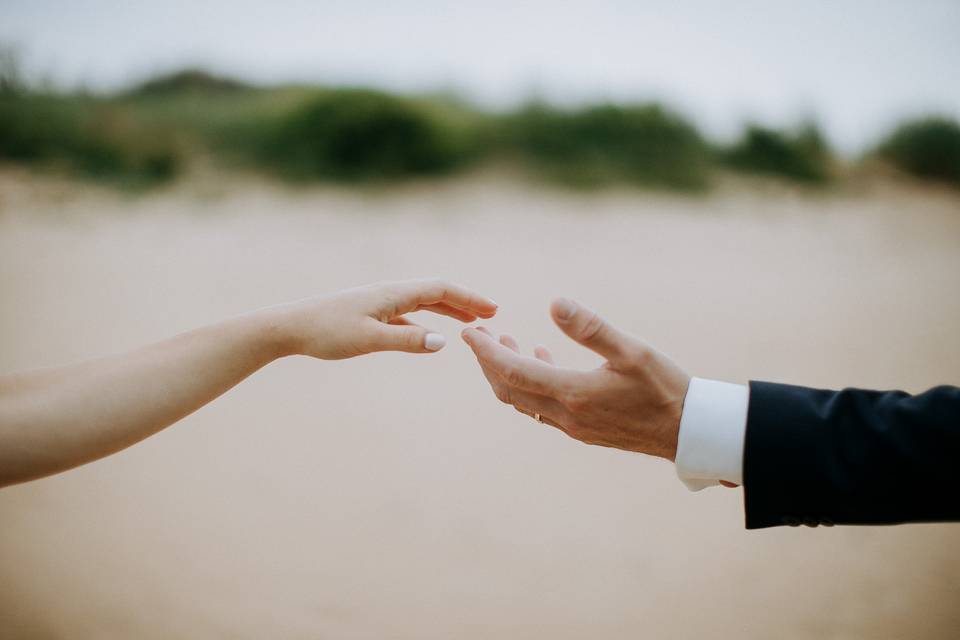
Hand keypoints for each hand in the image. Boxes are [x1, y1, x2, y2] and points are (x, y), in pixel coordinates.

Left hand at [264, 279, 497, 359]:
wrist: (289, 327)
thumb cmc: (326, 332)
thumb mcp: (369, 340)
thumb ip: (407, 341)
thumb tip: (444, 342)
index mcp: (393, 294)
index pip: (440, 289)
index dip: (469, 298)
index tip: (493, 310)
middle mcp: (389, 293)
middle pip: (436, 292)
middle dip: (465, 301)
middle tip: (492, 314)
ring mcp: (380, 303)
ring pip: (423, 303)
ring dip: (449, 310)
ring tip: (471, 322)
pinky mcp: (370, 315)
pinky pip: (408, 315)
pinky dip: (427, 322)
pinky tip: (432, 336)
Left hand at [462, 298, 689, 459]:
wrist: (689, 432)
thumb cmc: (665, 388)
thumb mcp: (632, 351)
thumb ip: (591, 328)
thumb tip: (554, 302)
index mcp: (572, 394)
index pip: (513, 372)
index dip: (487, 352)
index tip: (469, 333)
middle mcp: (566, 414)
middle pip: (509, 390)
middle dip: (489, 362)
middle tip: (478, 335)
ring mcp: (573, 426)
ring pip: (524, 401)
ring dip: (508, 373)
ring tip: (506, 340)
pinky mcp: (584, 429)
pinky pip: (543, 407)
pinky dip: (531, 383)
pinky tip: (541, 358)